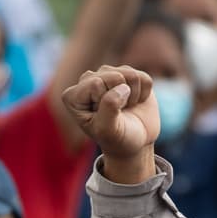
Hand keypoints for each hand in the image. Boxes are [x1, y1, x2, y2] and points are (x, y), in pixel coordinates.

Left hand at [61, 66, 157, 182]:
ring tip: (125, 108)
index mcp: (73, 96)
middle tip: (117, 113)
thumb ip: (109, 108)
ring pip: (129, 74)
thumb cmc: (116, 139)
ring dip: (133, 96)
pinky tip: (134, 103)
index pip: (96, 84)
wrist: (134, 143)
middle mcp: (87, 81)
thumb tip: (122, 87)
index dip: (107, 102)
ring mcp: (108, 75)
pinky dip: (143, 94)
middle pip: (114, 76)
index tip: (105, 117)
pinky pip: (143, 78)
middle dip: (121, 97)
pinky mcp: (127, 74)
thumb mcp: (107, 130)